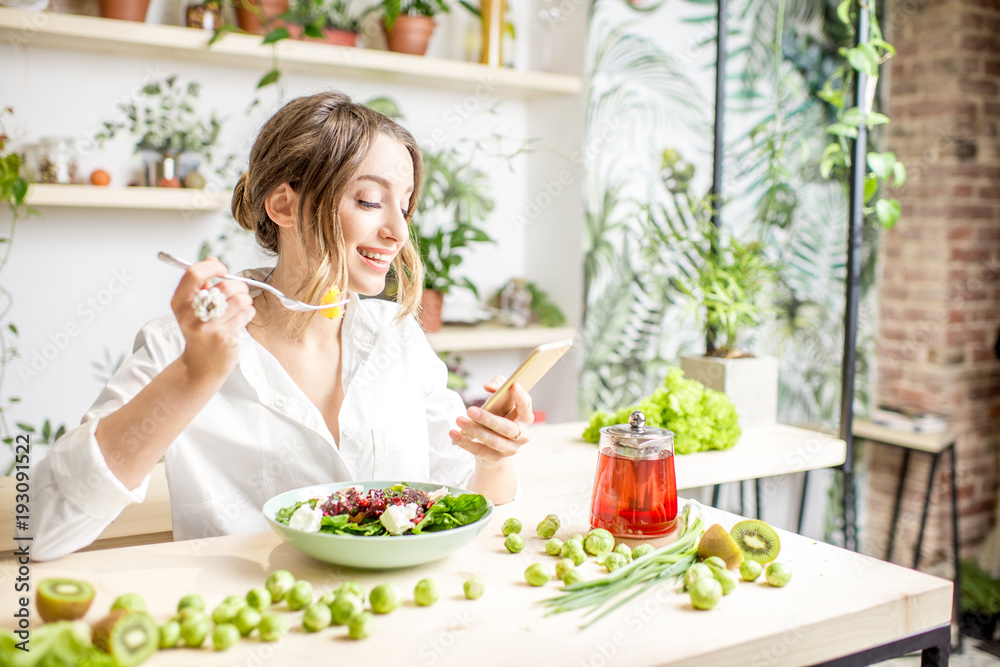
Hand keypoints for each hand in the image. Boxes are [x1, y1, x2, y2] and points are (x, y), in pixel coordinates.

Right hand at [172, 258, 254, 382]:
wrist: (201, 365)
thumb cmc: (200, 333)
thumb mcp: (191, 308)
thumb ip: (201, 285)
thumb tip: (212, 259)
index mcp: (179, 302)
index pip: (194, 274)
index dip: (212, 267)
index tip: (222, 270)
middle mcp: (191, 314)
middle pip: (224, 286)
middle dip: (239, 287)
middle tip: (239, 293)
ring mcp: (207, 327)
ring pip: (240, 299)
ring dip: (246, 300)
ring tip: (240, 307)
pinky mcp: (224, 337)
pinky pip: (246, 312)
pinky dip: (249, 312)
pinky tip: (242, 318)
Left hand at [449, 375, 533, 467]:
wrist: (495, 442)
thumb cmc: (499, 414)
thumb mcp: (501, 397)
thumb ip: (499, 385)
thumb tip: (490, 386)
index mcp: (525, 418)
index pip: (526, 408)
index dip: (521, 398)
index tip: (513, 386)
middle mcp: (522, 435)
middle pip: (508, 428)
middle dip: (488, 419)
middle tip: (471, 410)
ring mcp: (509, 449)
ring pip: (493, 441)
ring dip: (475, 431)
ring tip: (460, 420)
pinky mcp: (495, 458)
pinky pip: (480, 451)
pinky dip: (465, 442)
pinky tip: (454, 433)